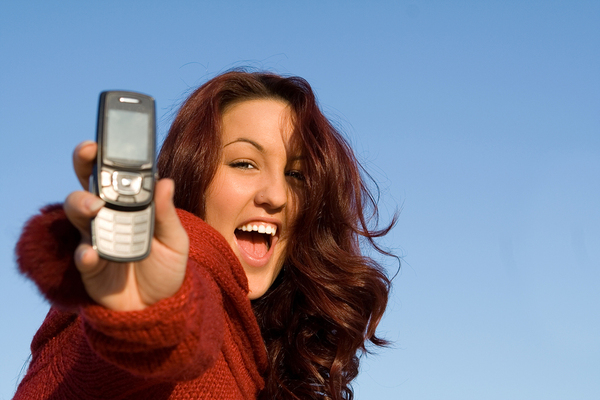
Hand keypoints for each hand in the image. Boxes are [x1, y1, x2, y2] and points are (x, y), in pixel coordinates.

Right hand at [64, 141, 188, 310]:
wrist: (160, 308)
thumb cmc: (166, 269)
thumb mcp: (175, 241)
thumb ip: (167, 214)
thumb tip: (166, 182)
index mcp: (131, 206)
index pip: (115, 175)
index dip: (107, 155)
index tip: (105, 139)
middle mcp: (109, 217)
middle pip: (88, 183)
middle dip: (84, 164)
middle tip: (89, 154)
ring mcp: (96, 239)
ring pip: (78, 212)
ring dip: (82, 203)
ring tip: (94, 206)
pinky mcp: (90, 266)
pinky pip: (82, 255)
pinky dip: (85, 253)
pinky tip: (92, 252)